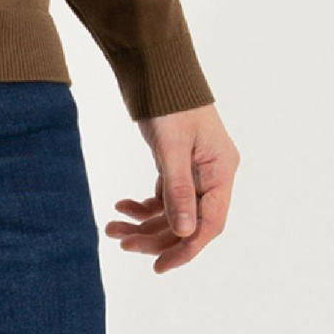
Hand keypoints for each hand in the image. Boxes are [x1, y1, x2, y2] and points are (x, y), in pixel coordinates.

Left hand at [108, 102, 238, 273]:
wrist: (155, 67)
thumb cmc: (169, 102)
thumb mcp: (172, 148)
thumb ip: (178, 191)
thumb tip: (184, 234)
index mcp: (221, 171)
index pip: (209, 224)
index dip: (186, 249)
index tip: (160, 267)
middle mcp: (212, 174)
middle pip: (187, 222)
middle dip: (155, 237)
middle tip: (122, 243)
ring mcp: (194, 171)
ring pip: (171, 212)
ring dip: (142, 223)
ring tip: (112, 228)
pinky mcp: (176, 165)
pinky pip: (162, 197)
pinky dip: (141, 206)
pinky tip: (120, 206)